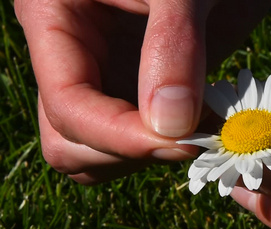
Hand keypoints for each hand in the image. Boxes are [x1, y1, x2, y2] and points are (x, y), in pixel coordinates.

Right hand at [15, 0, 270, 183]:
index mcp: (55, 17)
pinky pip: (133, 145)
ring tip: (201, 132)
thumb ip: (174, 48)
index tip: (183, 141)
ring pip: (96, 154)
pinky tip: (203, 130)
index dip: (120, 135)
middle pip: (68, 141)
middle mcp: (69, 58)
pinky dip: (166, 150)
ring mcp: (102, 80)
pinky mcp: (134, 95)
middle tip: (193, 138)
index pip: (67, 104)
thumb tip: (171, 127)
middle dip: (128, 151)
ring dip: (147, 159)